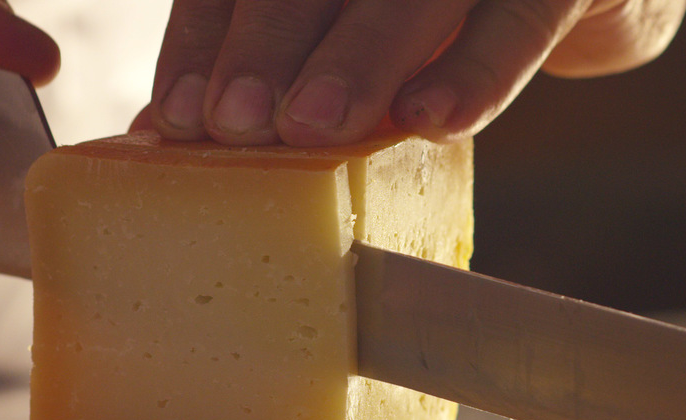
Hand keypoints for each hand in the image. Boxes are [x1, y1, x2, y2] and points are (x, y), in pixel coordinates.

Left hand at [135, 0, 685, 145]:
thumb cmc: (451, 21)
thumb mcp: (358, 34)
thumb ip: (279, 64)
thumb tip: (167, 131)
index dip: (209, 38)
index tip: (177, 116)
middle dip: (266, 45)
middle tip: (232, 123)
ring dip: (358, 57)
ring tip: (309, 129)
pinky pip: (518, 22)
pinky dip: (477, 70)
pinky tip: (431, 120)